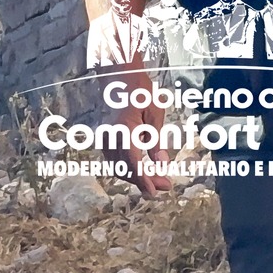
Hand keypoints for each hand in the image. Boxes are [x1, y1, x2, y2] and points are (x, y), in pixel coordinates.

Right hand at [106, 80, 170, 197]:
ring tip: (158, 179)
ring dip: (137, 177)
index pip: (132, 161)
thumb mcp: (155, 113)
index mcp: (124, 129)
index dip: (142, 179)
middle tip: (167, 185)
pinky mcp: (106, 140)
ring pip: (119, 167)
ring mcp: (106, 138)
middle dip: (145, 181)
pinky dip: (129, 169)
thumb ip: (156, 140)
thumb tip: (161, 163)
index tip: (153, 192)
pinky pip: (115, 161)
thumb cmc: (140, 93)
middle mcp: (111, 136)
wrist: (120, 79)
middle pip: (125, 168)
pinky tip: (144, 170)